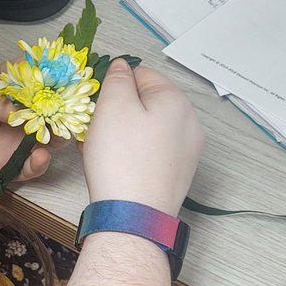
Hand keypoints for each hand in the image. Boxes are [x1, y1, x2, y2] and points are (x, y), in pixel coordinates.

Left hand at [0, 64, 57, 187]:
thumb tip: (29, 108)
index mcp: (9, 86)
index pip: (42, 82)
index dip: (58, 84)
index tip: (72, 88)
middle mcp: (17, 112)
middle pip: (52, 113)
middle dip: (64, 114)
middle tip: (68, 118)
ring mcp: (13, 139)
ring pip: (48, 140)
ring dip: (57, 138)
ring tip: (55, 138)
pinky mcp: (6, 165)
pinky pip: (30, 167)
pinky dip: (40, 164)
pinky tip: (39, 157)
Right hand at [80, 59, 203, 215]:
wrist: (132, 217)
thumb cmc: (121, 159)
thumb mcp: (113, 106)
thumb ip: (117, 78)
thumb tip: (122, 67)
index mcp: (177, 101)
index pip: (142, 74)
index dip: (116, 85)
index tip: (97, 105)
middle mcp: (189, 124)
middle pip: (147, 103)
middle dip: (120, 111)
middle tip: (96, 130)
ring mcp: (187, 152)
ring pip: (148, 129)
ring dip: (124, 133)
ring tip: (103, 151)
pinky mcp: (178, 175)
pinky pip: (153, 152)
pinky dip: (134, 154)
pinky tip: (117, 167)